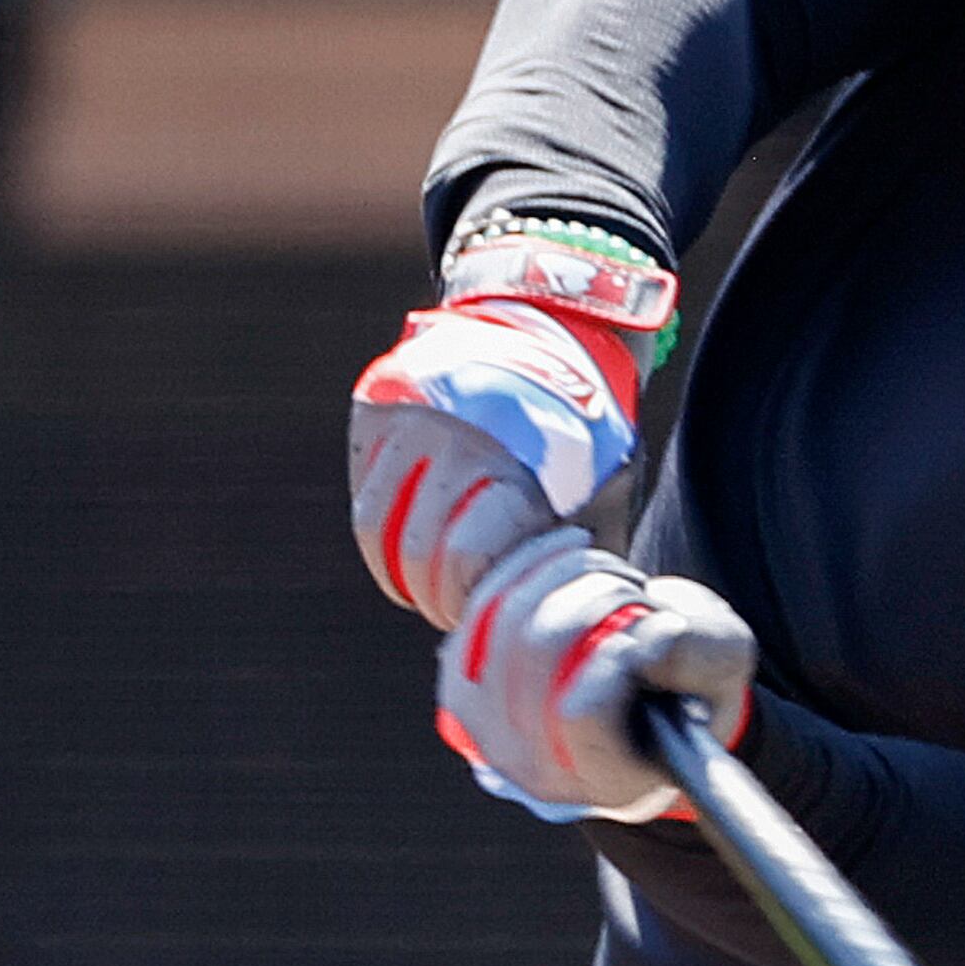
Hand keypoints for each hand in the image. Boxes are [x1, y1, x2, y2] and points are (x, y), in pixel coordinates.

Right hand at [348, 298, 638, 626]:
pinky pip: (364, 491)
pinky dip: (379, 530)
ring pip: (375, 527)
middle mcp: (455, 436)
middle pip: (414, 552)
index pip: (467, 559)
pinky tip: (405, 546)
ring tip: (423, 588)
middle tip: (449, 610)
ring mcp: (408, 419)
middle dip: (431, 596)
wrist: (548, 333)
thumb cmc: (580, 436)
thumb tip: (567, 632)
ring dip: (396, 571)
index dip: (469, 599)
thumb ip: (578, 560)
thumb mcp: (600, 492)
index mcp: (515, 462)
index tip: (483, 612)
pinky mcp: (376, 408)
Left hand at [440, 527, 755, 827]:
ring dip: (572, 575)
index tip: (653, 628)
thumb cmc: (684, 687)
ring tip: (615, 582)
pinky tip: (574, 554)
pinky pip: (484, 595)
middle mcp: (535, 765)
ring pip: (510, 613)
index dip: (619, 652)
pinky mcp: (462, 672)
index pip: (582, 711)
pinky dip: (534, 562)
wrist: (636, 694)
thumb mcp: (721, 675)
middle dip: (603, 596)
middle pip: (540, 647)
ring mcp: (486, 722)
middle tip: (638, 595)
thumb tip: (650, 636)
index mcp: (604, 781)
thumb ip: (702, 656)